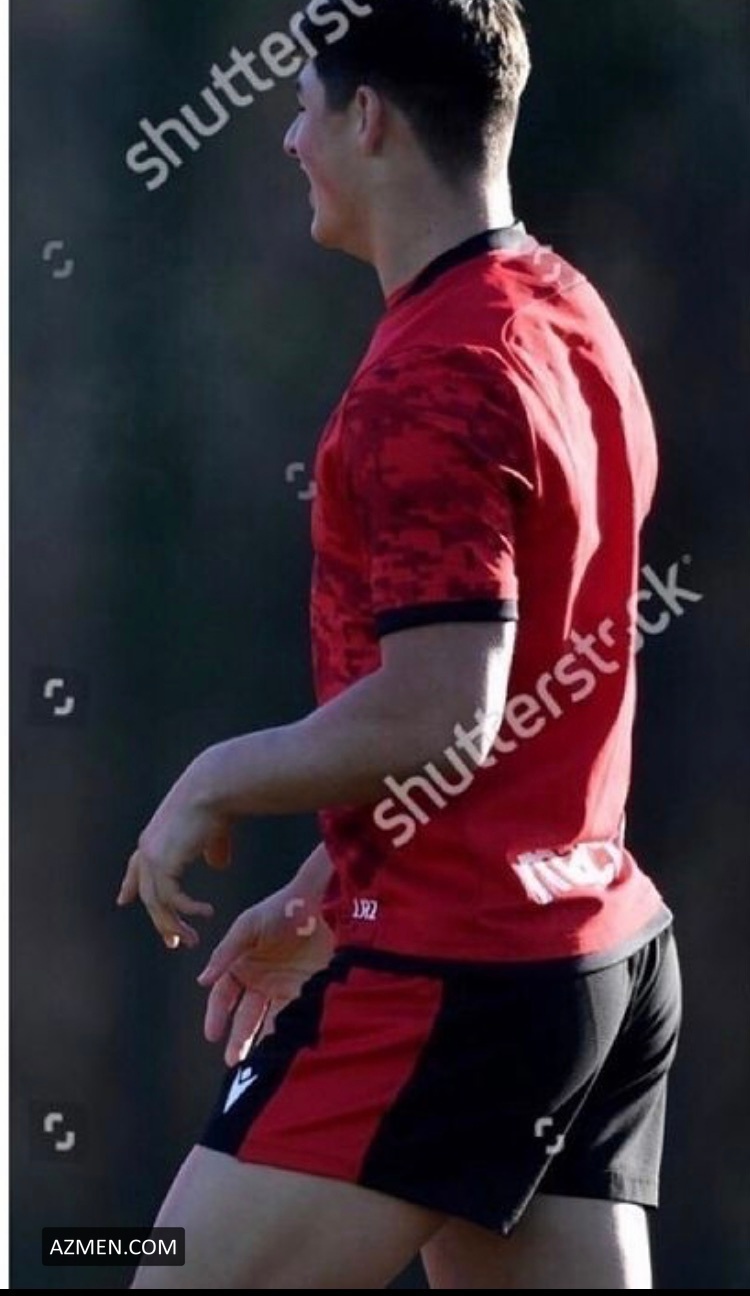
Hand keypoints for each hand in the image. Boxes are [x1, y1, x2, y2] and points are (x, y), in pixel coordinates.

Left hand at [117, 759, 232, 949]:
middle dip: (161, 920)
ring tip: (191, 940)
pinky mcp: (163, 864)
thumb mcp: (213, 831)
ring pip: (157, 903)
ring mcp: (152, 857)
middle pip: (148, 895)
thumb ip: (213, 849)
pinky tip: (207, 913)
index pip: (137, 867)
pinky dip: (189, 909)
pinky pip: (172, 899)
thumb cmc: (217, 804)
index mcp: (154, 838)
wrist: (214, 788)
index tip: (123, 900)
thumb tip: (219, 865)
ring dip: (174, 925)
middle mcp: (148, 849)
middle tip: (175, 942)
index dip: (130, 885)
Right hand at [197, 887, 334, 1065]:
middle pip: (245, 1015)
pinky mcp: (306, 991)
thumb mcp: (248, 926)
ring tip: (255, 1064)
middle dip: (238, 1038)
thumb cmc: (281, 908)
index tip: (212, 1034)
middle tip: (233, 1060)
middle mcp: (260, 980)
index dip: (216, 1014)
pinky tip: (281, 1048)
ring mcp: (283, 987)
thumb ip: (225, 953)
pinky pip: (293, 1017)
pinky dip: (286, 1033)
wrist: (321, 901)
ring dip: (260, 1042)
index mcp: (241, 964)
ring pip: (268, 1022)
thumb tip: (202, 980)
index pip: (223, 995)